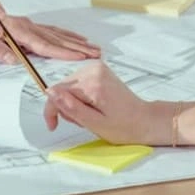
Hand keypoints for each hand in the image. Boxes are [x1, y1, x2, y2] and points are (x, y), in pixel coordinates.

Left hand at [0, 15, 100, 62]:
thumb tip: (11, 58)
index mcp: (12, 29)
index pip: (41, 43)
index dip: (61, 51)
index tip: (78, 57)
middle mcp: (24, 25)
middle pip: (55, 38)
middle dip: (77, 48)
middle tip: (96, 54)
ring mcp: (28, 25)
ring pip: (57, 34)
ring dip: (76, 42)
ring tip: (94, 49)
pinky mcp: (28, 27)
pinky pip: (52, 31)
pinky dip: (67, 35)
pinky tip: (78, 39)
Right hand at [43, 62, 171, 145]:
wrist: (144, 120)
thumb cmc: (124, 127)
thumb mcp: (94, 123)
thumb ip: (70, 108)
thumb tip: (50, 93)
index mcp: (93, 83)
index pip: (57, 91)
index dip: (52, 110)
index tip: (53, 126)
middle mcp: (94, 70)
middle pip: (62, 88)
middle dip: (66, 107)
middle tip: (83, 121)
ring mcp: (97, 68)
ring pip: (68, 87)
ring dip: (73, 104)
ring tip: (90, 115)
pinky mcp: (98, 70)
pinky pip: (77, 84)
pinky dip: (80, 98)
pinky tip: (92, 107)